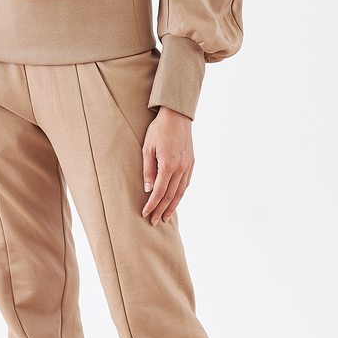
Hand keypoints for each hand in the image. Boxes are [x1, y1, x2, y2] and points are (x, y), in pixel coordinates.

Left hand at [141, 106, 193, 224]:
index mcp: (168, 165)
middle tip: (154, 221)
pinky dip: (181, 195)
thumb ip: (148, 170)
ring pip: (181, 192)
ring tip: (166, 217)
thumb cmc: (159, 130)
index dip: (152, 205)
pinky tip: (176, 200)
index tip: (145, 214)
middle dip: (161, 210)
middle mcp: (180, 168)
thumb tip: (148, 189)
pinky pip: (186, 183)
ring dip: (172, 206)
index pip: (159, 192)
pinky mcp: (192, 163)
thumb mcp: (147, 148)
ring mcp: (188, 166)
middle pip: (170, 196)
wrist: (177, 115)